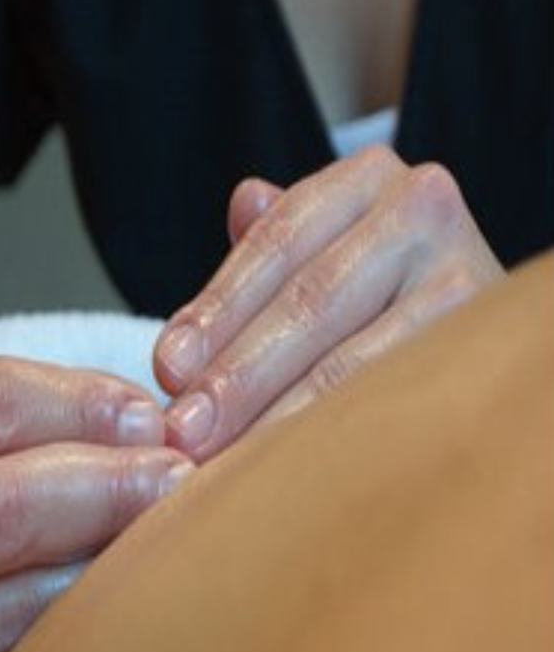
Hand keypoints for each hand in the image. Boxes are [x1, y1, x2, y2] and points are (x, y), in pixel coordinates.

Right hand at [0, 353, 190, 651]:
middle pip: (26, 512)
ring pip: (33, 608)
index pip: (3, 411)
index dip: (102, 407)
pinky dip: (50, 645)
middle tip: (184, 477)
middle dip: (130, 488)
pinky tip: (64, 613)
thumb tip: (143, 426)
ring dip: (110, 571)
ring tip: (144, 540)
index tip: (154, 416)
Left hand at [155, 146, 504, 459]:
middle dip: (237, 375)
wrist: (458, 324)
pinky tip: (291, 472)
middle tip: (184, 431)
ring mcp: (465, 274)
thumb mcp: (310, 251)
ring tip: (220, 460)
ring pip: (354, 359)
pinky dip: (336, 438)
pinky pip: (394, 398)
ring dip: (277, 417)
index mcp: (364, 179)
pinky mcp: (484, 342)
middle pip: (310, 301)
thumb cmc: (361, 291)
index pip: (274, 247)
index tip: (167, 371)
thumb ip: (269, 245)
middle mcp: (423, 210)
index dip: (215, 312)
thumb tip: (246, 199)